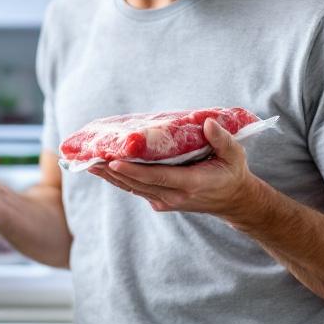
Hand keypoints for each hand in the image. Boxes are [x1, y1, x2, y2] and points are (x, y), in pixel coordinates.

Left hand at [87, 118, 262, 221]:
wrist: (233, 201)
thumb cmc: (232, 173)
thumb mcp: (235, 155)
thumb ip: (222, 140)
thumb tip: (207, 122)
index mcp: (191, 184)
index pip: (156, 178)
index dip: (133, 171)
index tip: (112, 163)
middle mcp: (174, 196)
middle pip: (137, 184)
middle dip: (111, 172)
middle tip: (89, 158)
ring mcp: (166, 201)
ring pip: (132, 189)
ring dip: (109, 177)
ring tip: (88, 163)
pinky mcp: (160, 201)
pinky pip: (136, 190)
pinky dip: (119, 180)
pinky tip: (103, 169)